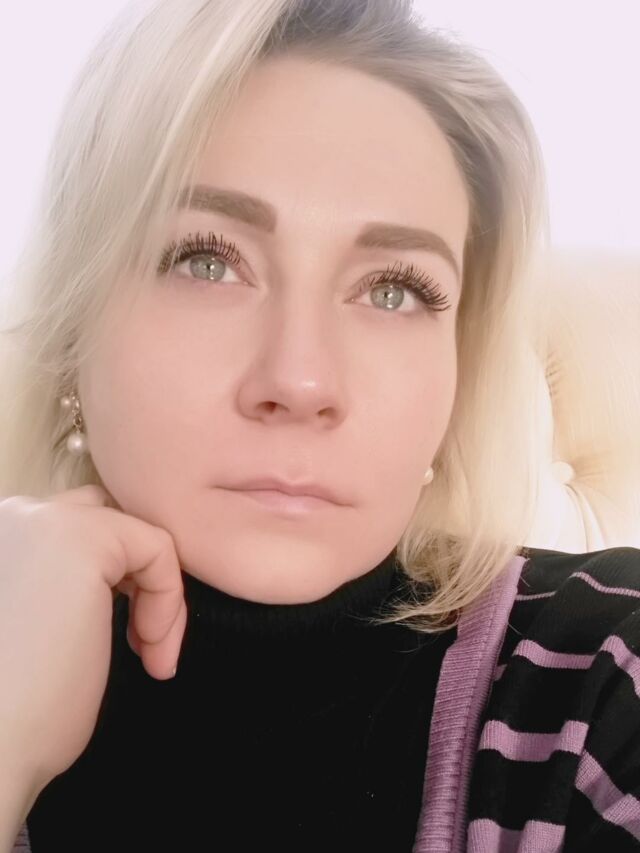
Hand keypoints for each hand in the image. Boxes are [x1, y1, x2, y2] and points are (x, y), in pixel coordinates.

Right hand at [0, 484, 186, 802]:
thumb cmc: (13, 718)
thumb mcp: (37, 631)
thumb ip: (60, 591)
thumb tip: (100, 584)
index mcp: (0, 545)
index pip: (72, 533)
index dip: (112, 583)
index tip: (125, 643)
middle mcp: (11, 520)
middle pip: (102, 519)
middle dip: (132, 572)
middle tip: (142, 639)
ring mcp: (40, 519)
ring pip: (131, 531)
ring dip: (155, 589)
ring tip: (150, 652)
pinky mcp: (81, 535)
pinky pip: (157, 546)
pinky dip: (168, 595)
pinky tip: (150, 645)